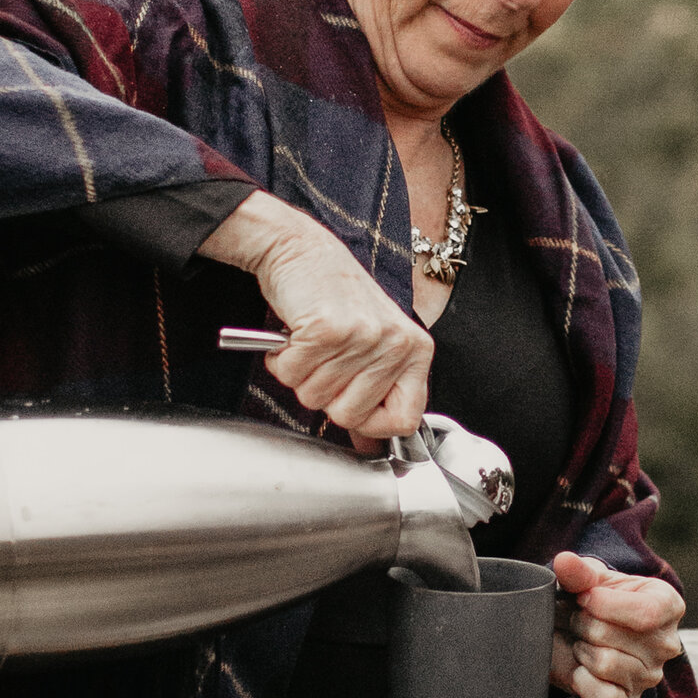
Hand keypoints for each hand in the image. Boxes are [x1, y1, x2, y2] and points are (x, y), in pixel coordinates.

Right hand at [200, 195, 431, 446]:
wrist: (301, 250)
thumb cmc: (335, 298)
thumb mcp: (371, 345)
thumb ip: (375, 395)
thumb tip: (370, 447)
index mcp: (415, 351)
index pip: (404, 421)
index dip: (370, 424)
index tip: (351, 403)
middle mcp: (396, 344)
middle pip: (349, 416)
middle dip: (325, 394)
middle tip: (325, 358)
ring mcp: (363, 336)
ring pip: (315, 397)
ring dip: (300, 374)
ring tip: (311, 340)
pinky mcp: (328, 329)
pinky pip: (291, 374)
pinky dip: (281, 360)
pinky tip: (294, 333)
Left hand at [550, 554, 684, 697]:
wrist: (578, 630)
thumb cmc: (591, 599)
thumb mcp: (588, 579)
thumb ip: (578, 571)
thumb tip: (564, 562)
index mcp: (667, 605)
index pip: (646, 614)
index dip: (603, 604)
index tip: (584, 597)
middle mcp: (667, 644)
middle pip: (613, 635)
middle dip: (584, 624)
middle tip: (581, 620)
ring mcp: (649, 676)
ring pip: (605, 664)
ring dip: (582, 649)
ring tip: (583, 641)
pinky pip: (601, 697)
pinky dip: (582, 680)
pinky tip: (583, 667)